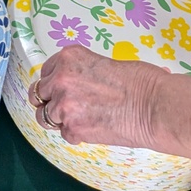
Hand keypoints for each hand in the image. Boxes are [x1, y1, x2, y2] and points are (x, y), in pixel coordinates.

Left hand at [29, 46, 159, 148]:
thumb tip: (76, 85)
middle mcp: (61, 78)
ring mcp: (64, 104)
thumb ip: (81, 72)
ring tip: (79, 119)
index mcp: (69, 56)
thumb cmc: (138, 81)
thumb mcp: (101, 63)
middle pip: (39, 93)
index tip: (60, 89)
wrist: (151, 105)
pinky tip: (92, 128)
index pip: (46, 71)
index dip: (53, 82)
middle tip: (65, 106)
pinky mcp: (72, 128)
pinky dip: (75, 134)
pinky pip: (63, 134)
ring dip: (59, 119)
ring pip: (45, 116)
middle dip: (50, 100)